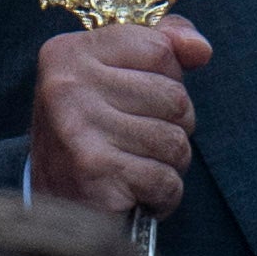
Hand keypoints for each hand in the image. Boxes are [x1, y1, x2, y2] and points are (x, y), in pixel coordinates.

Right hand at [31, 2, 206, 227]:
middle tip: (137, 143)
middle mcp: (67, 86)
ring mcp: (78, 128)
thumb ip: (162, 45)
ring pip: (175, 140)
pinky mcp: (95, 171)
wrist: (55, 209)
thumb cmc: (94, 136)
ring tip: (135, 168)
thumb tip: (201, 49)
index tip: (138, 102)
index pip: (160, 48)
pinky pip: (166, 180)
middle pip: (174, 96)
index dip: (167, 80)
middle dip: (172, 126)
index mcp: (69, 53)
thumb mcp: (116, 76)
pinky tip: (136, 195)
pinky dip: (163, 195)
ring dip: (168, 164)